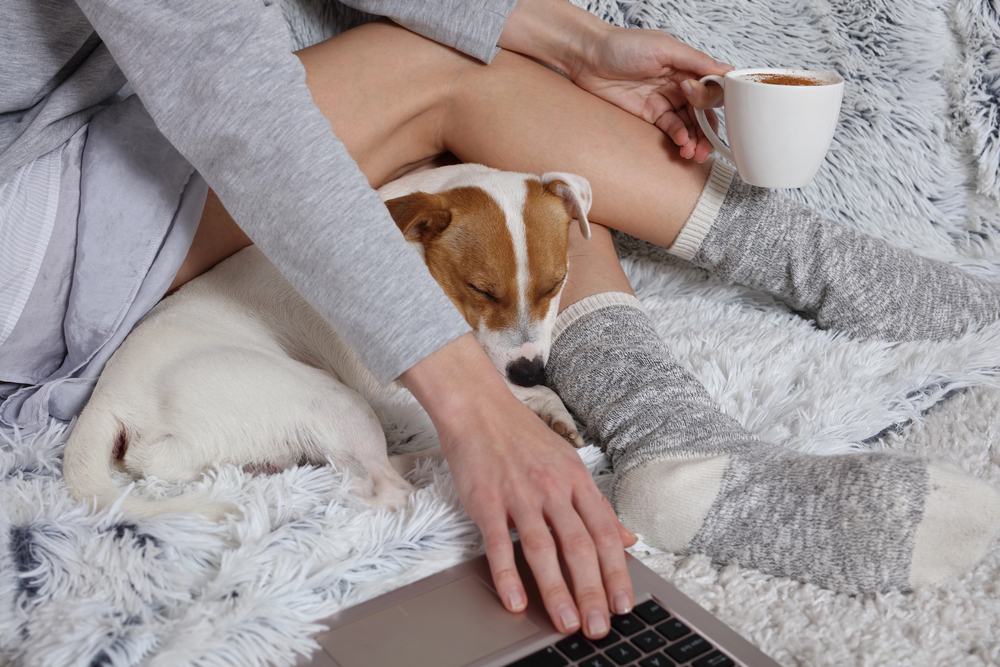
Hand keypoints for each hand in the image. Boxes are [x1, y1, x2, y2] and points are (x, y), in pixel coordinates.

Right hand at [400, 334, 636, 638]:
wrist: (479, 409)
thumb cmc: (523, 437)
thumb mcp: (569, 464)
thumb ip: (596, 505)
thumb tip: (627, 537)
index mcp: (577, 480)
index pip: (604, 533)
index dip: (616, 572)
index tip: (623, 604)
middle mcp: (553, 488)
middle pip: (578, 546)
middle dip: (591, 591)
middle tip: (598, 627)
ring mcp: (519, 494)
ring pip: (543, 549)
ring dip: (556, 590)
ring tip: (565, 623)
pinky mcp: (487, 501)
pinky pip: (499, 543)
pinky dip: (508, 574)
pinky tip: (515, 601)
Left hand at [568, 27, 728, 161]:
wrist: (588, 58)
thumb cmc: (623, 45)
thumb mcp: (664, 48)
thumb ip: (695, 61)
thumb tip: (728, 70)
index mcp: (687, 66)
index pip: (712, 89)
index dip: (714, 103)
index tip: (710, 110)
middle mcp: (679, 84)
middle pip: (703, 112)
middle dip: (707, 131)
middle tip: (706, 147)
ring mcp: (664, 100)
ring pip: (689, 124)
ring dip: (695, 140)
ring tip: (693, 152)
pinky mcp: (649, 113)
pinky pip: (670, 128)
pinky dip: (679, 137)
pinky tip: (680, 143)